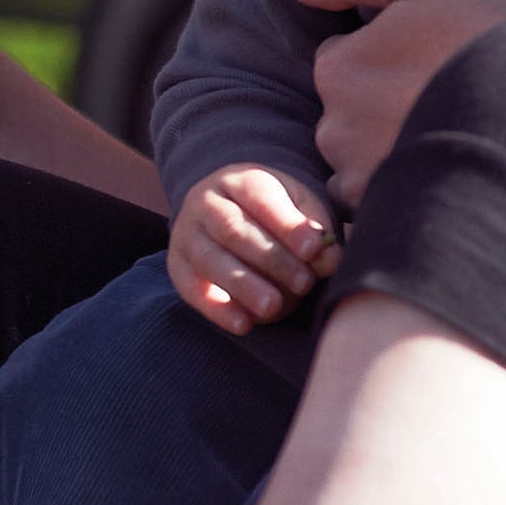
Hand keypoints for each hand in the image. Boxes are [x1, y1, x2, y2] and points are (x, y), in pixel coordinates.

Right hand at [168, 162, 337, 335]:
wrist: (224, 216)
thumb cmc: (273, 214)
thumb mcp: (297, 206)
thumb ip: (315, 228)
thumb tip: (327, 259)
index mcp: (239, 180)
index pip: (261, 197)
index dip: (287, 224)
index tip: (314, 249)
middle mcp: (205, 202)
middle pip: (234, 229)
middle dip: (271, 258)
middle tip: (303, 283)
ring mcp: (187, 234)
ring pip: (211, 259)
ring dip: (243, 285)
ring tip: (273, 306)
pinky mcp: (178, 267)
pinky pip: (192, 289)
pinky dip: (217, 309)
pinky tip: (243, 324)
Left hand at [298, 0, 505, 204]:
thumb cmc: (496, 33)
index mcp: (340, 68)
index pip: (343, 58)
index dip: (387, 53)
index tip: (432, 55)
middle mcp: (337, 129)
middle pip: (348, 110)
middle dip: (382, 101)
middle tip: (445, 92)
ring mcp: (362, 179)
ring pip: (359, 156)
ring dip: (388, 146)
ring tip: (451, 131)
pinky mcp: (389, 215)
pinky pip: (378, 200)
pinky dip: (401, 186)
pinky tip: (447, 168)